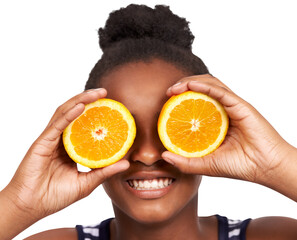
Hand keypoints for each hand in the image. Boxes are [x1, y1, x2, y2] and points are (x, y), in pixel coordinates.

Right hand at [4, 88, 128, 220]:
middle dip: (89, 100)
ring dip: (80, 100)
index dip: (96, 114)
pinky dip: (69, 114)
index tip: (112, 107)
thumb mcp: (87, 183)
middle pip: (74, 113)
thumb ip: (105, 171)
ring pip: (65, 113)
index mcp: (70, 148)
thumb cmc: (56, 196)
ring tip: (96, 93)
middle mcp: (61, 139)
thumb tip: (126, 163)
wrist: (32, 206)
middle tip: (105, 92)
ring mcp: (51, 139)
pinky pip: (57, 125)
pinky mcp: (42, 142)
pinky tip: (81, 106)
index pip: (84, 125)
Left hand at [162, 75, 295, 192]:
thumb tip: (164, 155)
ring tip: (175, 88)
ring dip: (191, 82)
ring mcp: (232, 106)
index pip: (196, 102)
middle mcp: (223, 110)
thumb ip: (185, 162)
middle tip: (169, 91)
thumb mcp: (205, 165)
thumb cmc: (239, 166)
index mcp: (215, 121)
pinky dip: (205, 86)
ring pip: (211, 84)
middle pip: (202, 89)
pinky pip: (220, 91)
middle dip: (183, 85)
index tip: (166, 101)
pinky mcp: (240, 105)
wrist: (265, 168)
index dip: (181, 98)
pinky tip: (191, 85)